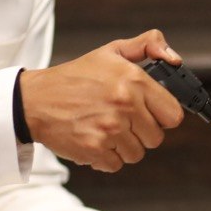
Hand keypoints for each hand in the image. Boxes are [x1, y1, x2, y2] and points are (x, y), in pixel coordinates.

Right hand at [20, 30, 184, 171]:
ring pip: (136, 153)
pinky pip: (116, 164)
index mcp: (134, 81)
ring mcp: (110, 129)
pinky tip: (94, 138)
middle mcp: (125, 105)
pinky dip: (106, 157)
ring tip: (104, 126)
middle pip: (156, 138)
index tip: (150, 113)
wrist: (35, 99)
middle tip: (121, 118)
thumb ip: (148, 46)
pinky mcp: (95, 149)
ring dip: (123, 145)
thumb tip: (175, 59)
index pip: (173, 115)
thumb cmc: (76, 77)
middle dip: (141, 131)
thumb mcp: (111, 51)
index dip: (162, 115)